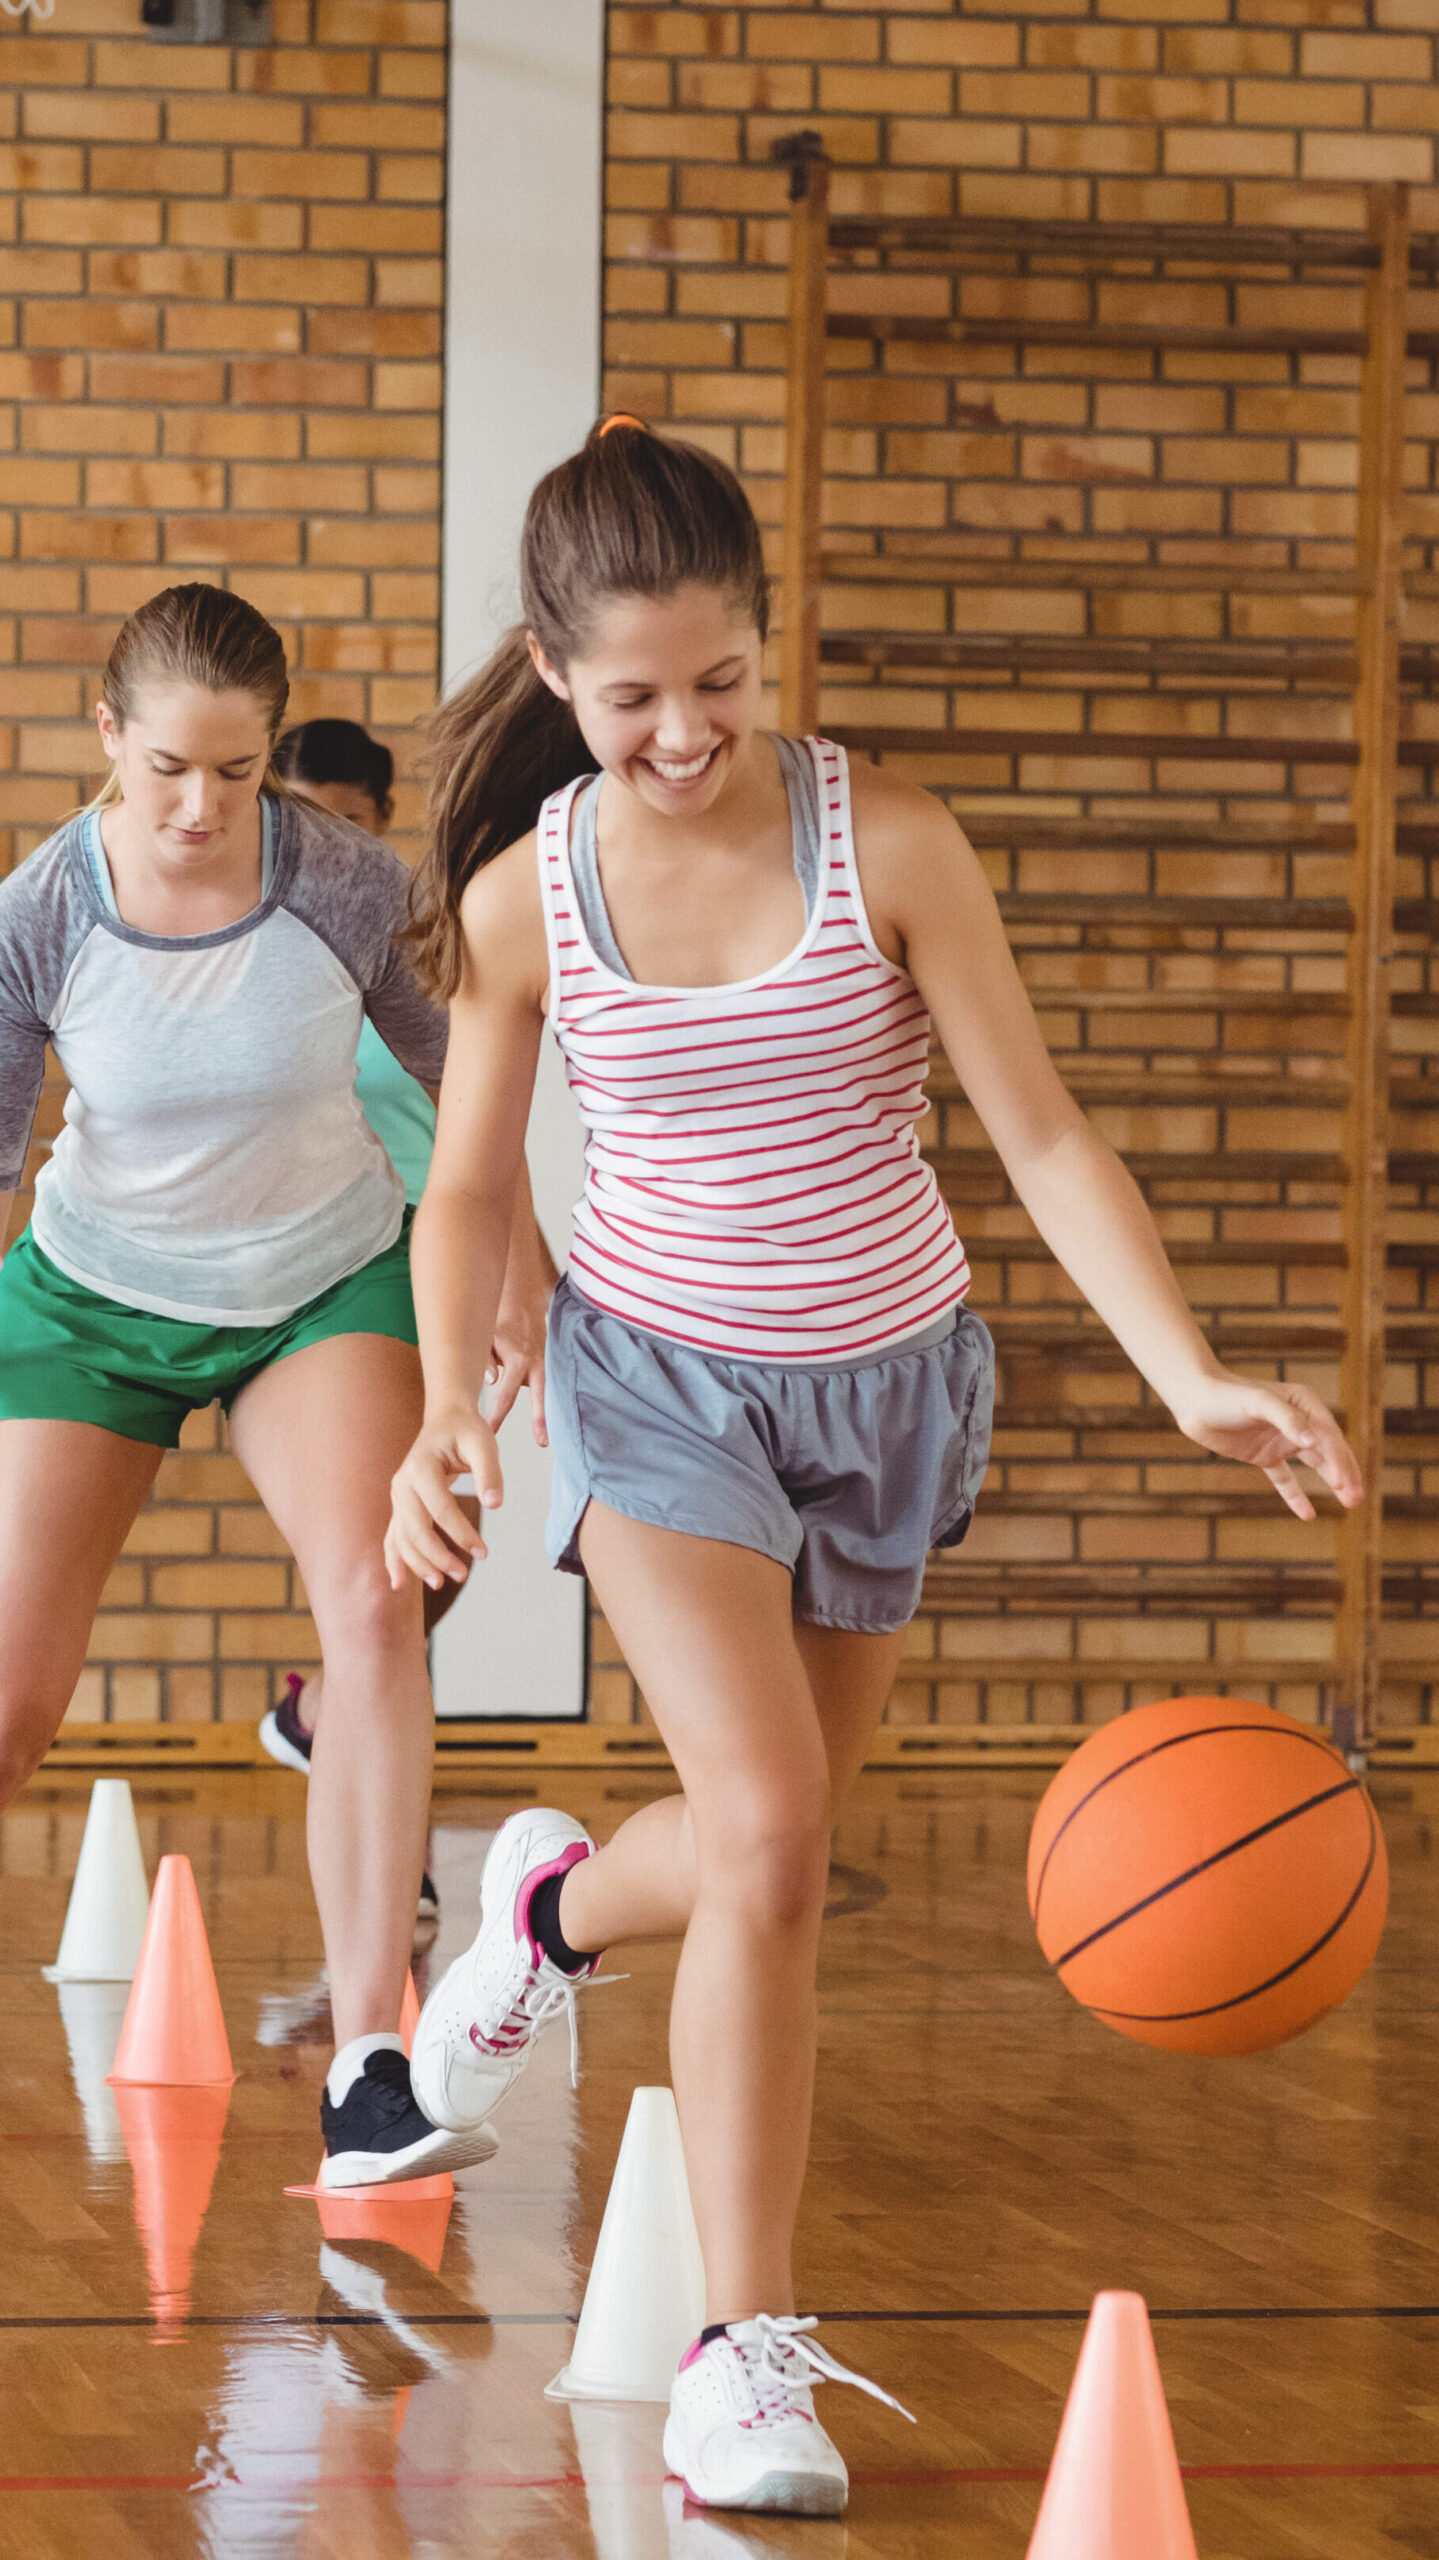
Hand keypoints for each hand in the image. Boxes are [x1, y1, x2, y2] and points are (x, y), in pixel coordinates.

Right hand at [385, 1406, 502, 1591]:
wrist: (445, 1420)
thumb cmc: (466, 1431)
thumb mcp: (483, 1442)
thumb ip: (490, 1472)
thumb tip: (495, 1505)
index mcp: (420, 1467)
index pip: (440, 1509)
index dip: (461, 1533)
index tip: (484, 1553)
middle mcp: (402, 1484)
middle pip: (415, 1529)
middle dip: (438, 1555)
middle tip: (463, 1575)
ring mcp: (398, 1497)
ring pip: (402, 1538)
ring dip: (418, 1564)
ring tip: (441, 1583)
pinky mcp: (400, 1507)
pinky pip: (393, 1537)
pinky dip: (394, 1561)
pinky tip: (398, 1585)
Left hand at [486, 1277, 549, 1446]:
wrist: (523, 1303)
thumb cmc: (500, 1325)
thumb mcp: (486, 1341)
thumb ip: (486, 1362)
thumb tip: (492, 1382)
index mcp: (517, 1361)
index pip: (504, 1397)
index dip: (496, 1418)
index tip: (489, 1434)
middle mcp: (536, 1364)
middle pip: (539, 1397)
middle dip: (540, 1420)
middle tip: (543, 1441)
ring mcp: (547, 1363)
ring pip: (549, 1391)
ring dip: (551, 1412)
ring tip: (554, 1436)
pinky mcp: (552, 1363)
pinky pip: (551, 1384)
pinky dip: (554, 1399)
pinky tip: (563, 1418)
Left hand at [1170, 1370, 1362, 1520]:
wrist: (1193, 1400)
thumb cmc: (1227, 1396)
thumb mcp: (1258, 1402)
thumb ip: (1286, 1419)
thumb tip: (1312, 1441)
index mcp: (1304, 1404)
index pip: (1328, 1436)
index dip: (1339, 1460)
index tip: (1344, 1484)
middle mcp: (1297, 1422)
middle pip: (1328, 1451)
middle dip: (1344, 1473)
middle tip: (1356, 1499)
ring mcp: (1280, 1440)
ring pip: (1313, 1465)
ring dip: (1331, 1482)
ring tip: (1350, 1503)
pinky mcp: (1263, 1455)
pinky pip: (1285, 1479)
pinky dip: (1295, 1496)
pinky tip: (1308, 1514)